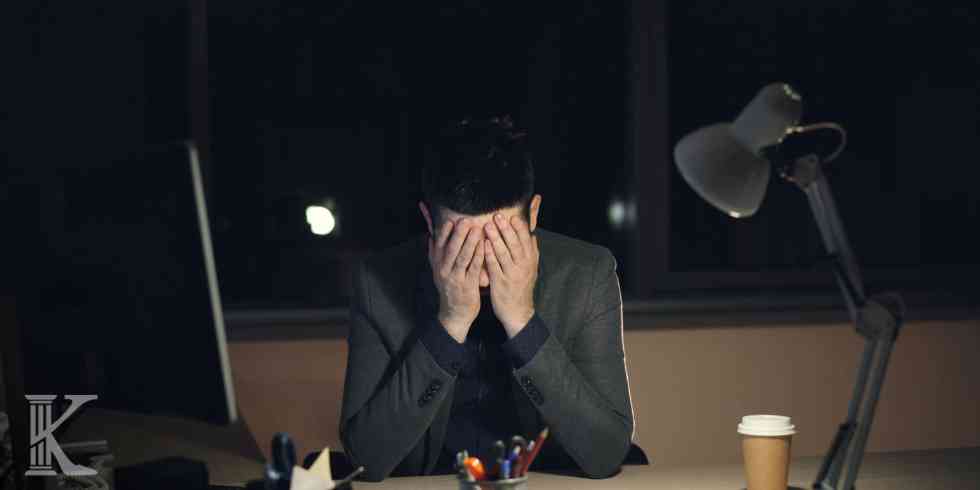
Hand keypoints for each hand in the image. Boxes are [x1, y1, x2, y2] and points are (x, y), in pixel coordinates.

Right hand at [429, 219, 485, 342]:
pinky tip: (485, 246)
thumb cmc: (450, 288)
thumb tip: (430, 236)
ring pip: (463, 257)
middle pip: (451, 249)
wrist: (454, 313)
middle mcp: (444, 271)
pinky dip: (479, 256)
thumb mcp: (438, 271)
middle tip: (466, 220)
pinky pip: (474, 268)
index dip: (444, 233)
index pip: (439, 245)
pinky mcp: (468, 285)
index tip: (451, 220)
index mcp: (437, 265)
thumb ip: (435, 254)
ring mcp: (456, 278)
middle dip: (458, 234)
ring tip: (477, 229)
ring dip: (470, 242)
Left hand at [484, 214, 538, 337]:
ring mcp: (512, 275)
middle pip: (515, 244)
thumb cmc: (522, 287)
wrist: (519, 312)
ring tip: (487, 226)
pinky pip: (494, 266)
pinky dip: (489, 255)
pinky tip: (483, 245)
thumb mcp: (531, 269)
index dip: (519, 228)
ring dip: (496, 239)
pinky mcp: (500, 283)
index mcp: (531, 261)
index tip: (512, 216)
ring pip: (504, 254)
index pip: (526, 240)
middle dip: (506, 229)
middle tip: (497, 215)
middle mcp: (523, 266)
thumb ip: (532, 252)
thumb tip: (532, 234)